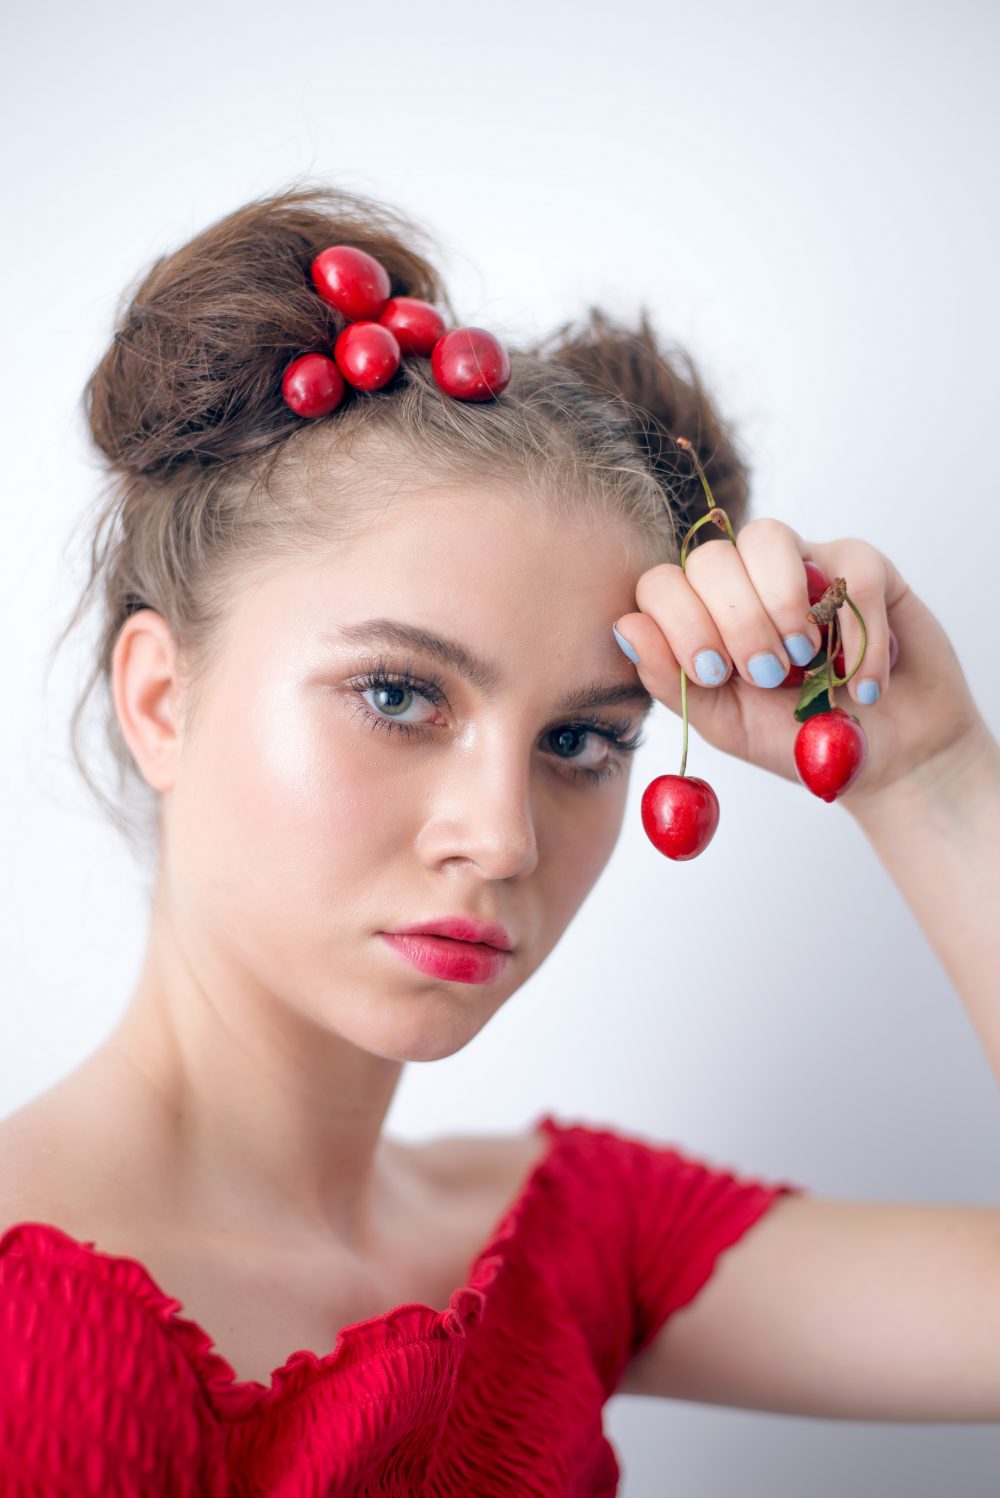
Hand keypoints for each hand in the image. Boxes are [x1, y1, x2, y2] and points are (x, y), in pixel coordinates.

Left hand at [613, 518, 991, 810]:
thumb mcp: (724, 723)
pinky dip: (855, 634)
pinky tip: (861, 687)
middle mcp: (745, 581)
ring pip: (768, 536)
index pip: (663, 584)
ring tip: (806, 663)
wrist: (885, 760)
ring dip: (781, 604)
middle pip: (711, 557)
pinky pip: (850, 569)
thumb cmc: (797, 739)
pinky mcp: (865, 568)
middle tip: (766, 675)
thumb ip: (671, 680)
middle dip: (735, 620)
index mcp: (701, 616)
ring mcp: (803, 564)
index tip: (716, 673)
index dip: (681, 622)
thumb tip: (625, 627)